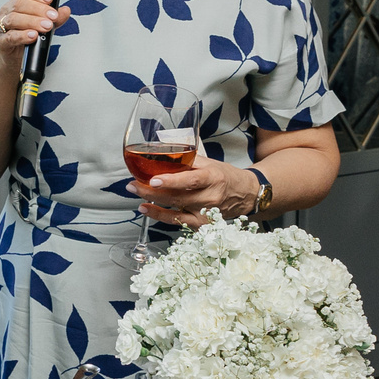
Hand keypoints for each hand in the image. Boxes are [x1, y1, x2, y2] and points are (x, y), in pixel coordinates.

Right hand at [0, 0, 64, 75]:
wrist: (16, 59)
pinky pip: (10, 36)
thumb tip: (65, 10)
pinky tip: (33, 36)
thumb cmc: (28, 38)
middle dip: (39, 9)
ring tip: (46, 26)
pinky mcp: (1, 41)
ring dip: (32, 21)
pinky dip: (22, 35)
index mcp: (17, 4)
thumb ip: (55, 18)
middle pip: (19, 3)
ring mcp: (2, 26)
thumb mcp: (44, 25)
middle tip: (52, 16)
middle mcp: (7, 12)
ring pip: (14, 18)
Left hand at [129, 157, 257, 227]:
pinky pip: (178, 222)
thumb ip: (187, 160)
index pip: (191, 180)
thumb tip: (163, 153)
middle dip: (151, 192)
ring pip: (176, 212)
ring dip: (153, 205)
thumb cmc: (224, 176)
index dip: (171, 181)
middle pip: (178, 197)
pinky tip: (148, 209)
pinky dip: (161, 216)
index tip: (153, 179)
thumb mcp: (209, 163)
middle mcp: (210, 198)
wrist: (245, 195)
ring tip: (137, 197)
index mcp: (212, 178)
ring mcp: (206, 214)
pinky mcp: (203, 225)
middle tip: (133, 185)